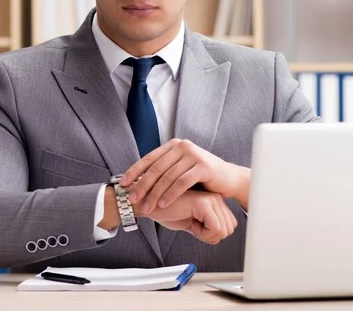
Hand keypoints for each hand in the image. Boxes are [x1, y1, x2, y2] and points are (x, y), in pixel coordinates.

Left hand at [120, 138, 244, 212]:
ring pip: (168, 176)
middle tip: (132, 198)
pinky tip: (163, 203)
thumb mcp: (180, 169)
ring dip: (155, 193)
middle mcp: (182, 146)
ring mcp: (193, 155)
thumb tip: (137, 179)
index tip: (123, 184)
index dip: (134, 171)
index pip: (149, 158)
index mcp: (173, 146)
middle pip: (156, 168)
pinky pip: (182, 182)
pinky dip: (170, 194)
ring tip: (147, 206)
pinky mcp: (203, 166)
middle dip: (142, 185)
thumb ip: (164, 169)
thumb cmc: (201, 177)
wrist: (229, 179)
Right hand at [145, 190, 237, 244]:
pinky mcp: (204, 203)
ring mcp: (211, 198)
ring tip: (188, 219)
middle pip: (229, 230)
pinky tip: (188, 220)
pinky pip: (215, 229)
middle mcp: (215, 197)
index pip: (229, 227)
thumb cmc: (168, 212)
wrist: (149, 204)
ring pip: (223, 231)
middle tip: (191, 222)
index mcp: (214, 200)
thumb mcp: (194, 222)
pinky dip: (202, 233)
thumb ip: (209, 226)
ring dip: (204, 233)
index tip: (194, 223)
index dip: (211, 233)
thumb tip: (221, 235)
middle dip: (209, 234)